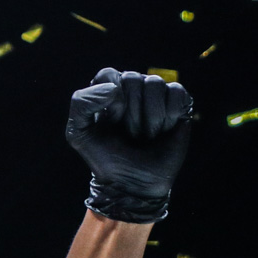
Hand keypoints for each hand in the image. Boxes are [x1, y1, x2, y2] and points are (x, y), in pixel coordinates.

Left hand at [65, 69, 191, 222]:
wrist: (134, 183)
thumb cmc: (105, 157)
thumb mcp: (79, 133)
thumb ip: (81, 104)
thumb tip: (114, 88)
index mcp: (106, 90)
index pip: (109, 74)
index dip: (112, 100)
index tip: (113, 122)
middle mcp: (131, 88)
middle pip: (133, 79)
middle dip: (132, 114)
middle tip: (131, 134)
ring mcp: (155, 95)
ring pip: (156, 84)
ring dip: (151, 117)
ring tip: (146, 135)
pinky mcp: (178, 105)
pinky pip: (177, 92)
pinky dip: (170, 115)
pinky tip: (164, 130)